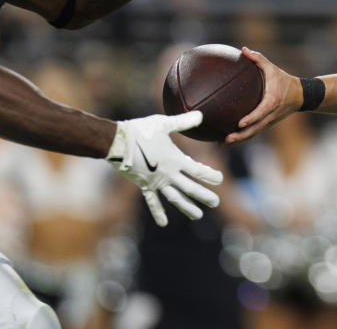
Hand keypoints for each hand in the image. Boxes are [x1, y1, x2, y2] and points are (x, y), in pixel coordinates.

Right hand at [106, 112, 222, 225]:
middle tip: (216, 203)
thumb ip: (183, 122)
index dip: (210, 175)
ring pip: (174, 198)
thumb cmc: (141, 130)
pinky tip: (163, 223)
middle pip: (190, 188)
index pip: (197, 170)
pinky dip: (158, 211)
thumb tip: (202, 114)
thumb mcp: (164, 124)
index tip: (220, 179)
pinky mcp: (144, 185)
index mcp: (174, 159)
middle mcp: (168, 173)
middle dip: (204, 196)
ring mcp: (156, 181)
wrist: (116, 142)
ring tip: (198, 215)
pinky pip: (152, 201)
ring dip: (186, 207)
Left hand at [225, 47, 301, 143]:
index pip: (261, 112)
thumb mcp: (273, 68)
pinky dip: (242, 136)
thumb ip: (258, 59)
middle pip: (255, 129)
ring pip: (253, 133)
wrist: (300, 95)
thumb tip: (243, 49)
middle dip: (240, 136)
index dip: (251, 119)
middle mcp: (270, 114)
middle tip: (225, 139)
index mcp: (272, 101)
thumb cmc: (284, 81)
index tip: (240, 123)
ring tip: (222, 143)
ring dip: (239, 140)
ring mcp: (269, 121)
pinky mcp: (267, 123)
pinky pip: (254, 132)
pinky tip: (228, 138)